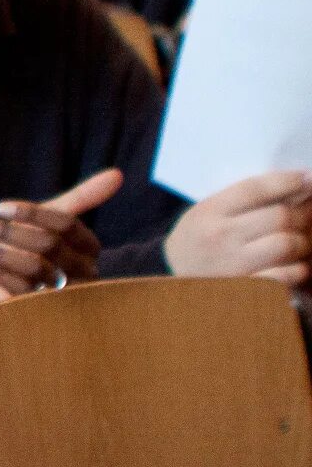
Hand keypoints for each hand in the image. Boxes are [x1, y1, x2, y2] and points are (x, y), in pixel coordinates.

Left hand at [0, 168, 123, 306]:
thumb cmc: (22, 247)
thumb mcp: (46, 220)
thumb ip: (81, 197)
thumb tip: (117, 174)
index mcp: (88, 248)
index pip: (66, 224)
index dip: (32, 213)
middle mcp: (83, 273)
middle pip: (49, 244)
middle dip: (8, 231)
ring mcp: (64, 296)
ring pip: (35, 267)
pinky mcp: (41, 312)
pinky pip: (22, 290)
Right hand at [166, 171, 311, 285]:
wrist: (169, 278)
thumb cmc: (195, 240)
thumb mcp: (206, 212)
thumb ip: (241, 200)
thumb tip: (293, 186)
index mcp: (209, 212)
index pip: (255, 189)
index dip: (286, 181)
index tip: (305, 178)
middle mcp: (220, 236)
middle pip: (279, 217)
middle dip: (304, 211)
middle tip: (310, 210)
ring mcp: (233, 264)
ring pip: (287, 244)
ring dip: (304, 241)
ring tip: (303, 238)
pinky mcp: (245, 288)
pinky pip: (286, 276)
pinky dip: (298, 268)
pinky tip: (296, 263)